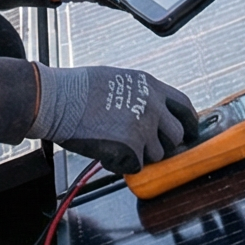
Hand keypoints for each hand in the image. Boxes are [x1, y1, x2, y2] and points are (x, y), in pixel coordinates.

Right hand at [31, 64, 199, 176]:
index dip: (189, 123)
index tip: (189, 133)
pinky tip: (103, 150)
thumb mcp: (118, 79)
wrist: (56, 99)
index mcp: (150, 86)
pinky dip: (120, 164)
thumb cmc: (78, 89)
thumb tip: (153, 113)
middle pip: (176, 136)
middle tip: (144, 147)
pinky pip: (135, 166)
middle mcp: (152, 105)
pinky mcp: (131, 147)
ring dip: (138, 155)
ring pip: (155, 155)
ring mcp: (144, 127)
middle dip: (162, 145)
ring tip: (113, 143)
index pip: (184, 106)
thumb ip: (140, 95)